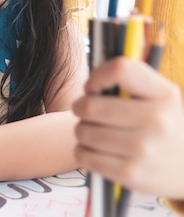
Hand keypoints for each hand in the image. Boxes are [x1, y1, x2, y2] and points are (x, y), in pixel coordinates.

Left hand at [73, 57, 183, 197]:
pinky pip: (82, 155)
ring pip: (83, 131)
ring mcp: (143, 149)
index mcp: (163, 95)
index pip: (120, 69)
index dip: (97, 76)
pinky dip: (83, 151)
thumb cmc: (161, 125)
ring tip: (96, 133)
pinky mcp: (130, 174)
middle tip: (88, 112)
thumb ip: (128, 79)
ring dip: (82, 130)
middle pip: (90, 106)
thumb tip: (89, 86)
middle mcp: (156, 121)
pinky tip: (97, 150)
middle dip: (81, 107)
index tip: (93, 88)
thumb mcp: (159, 96)